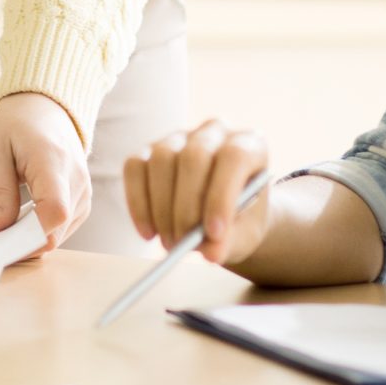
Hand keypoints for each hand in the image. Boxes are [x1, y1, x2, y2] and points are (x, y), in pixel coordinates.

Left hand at [0, 92, 90, 253]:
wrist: (43, 106)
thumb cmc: (14, 125)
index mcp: (51, 160)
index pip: (55, 210)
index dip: (31, 234)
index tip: (4, 241)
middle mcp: (76, 176)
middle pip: (59, 226)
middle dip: (27, 240)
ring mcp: (85, 188)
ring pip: (63, 231)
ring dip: (35, 235)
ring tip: (11, 221)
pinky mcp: (85, 196)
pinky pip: (67, 225)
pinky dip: (46, 228)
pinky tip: (27, 218)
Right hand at [123, 119, 271, 265]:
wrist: (222, 214)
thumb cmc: (240, 220)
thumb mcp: (244, 235)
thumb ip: (231, 241)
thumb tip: (211, 252)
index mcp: (250, 145)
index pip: (234, 157)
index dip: (222, 195)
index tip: (214, 234)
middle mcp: (215, 132)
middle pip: (194, 157)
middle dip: (186, 207)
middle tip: (183, 244)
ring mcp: (180, 136)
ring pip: (162, 160)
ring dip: (162, 208)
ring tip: (170, 242)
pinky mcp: (150, 149)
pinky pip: (135, 167)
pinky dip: (138, 204)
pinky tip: (148, 232)